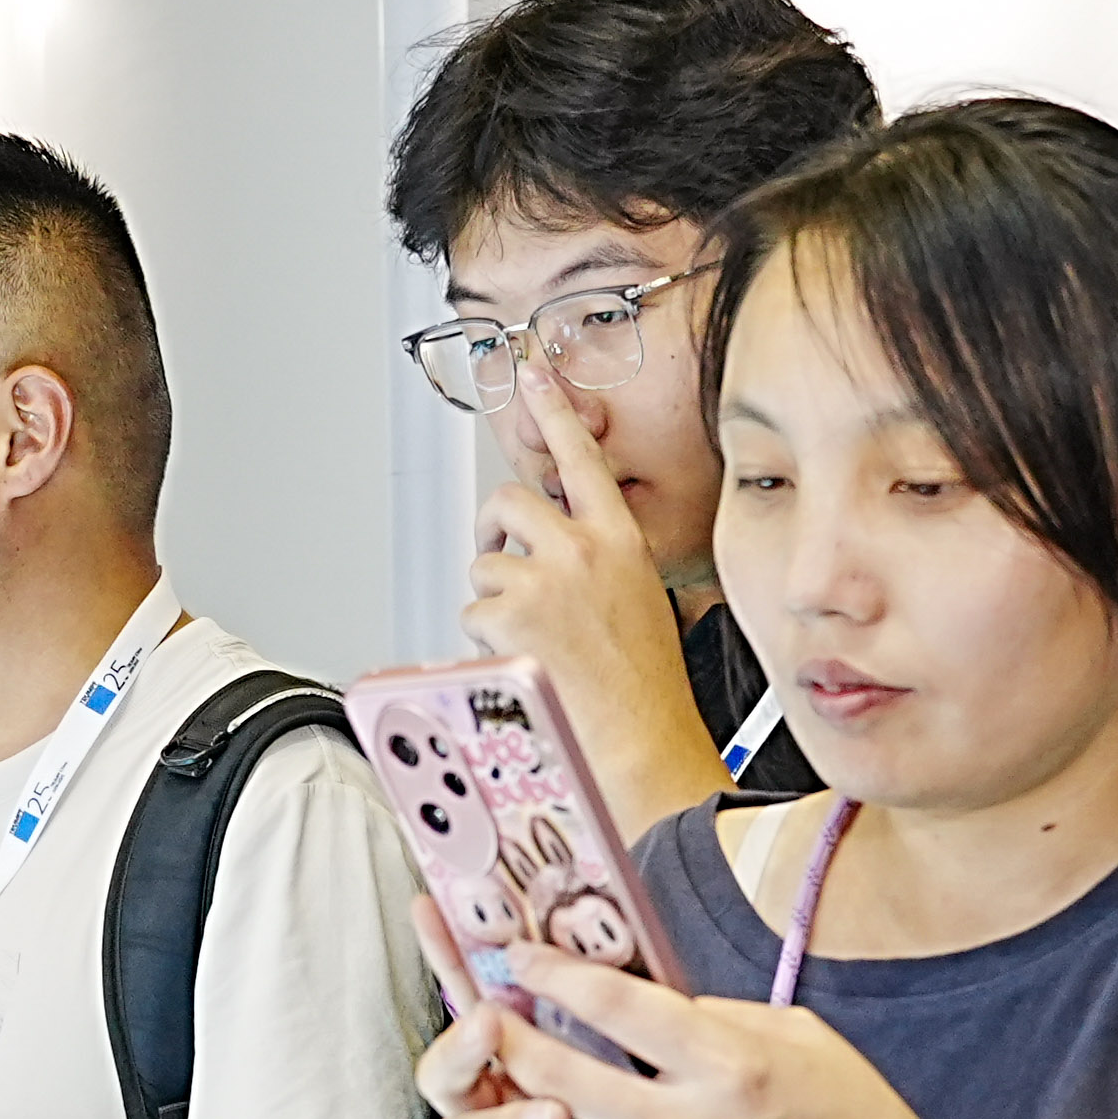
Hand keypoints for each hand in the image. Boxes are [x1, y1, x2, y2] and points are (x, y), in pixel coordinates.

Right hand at [414, 976, 635, 1118]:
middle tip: (496, 1019)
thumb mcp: (626, 1112)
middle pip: (449, 1074)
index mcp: (518, 1084)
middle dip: (465, 1043)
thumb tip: (638, 970)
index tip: (433, 908)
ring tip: (552, 1116)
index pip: (480, 1011)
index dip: (453, 962)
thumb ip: (618, 1050)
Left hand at [471, 360, 725, 818]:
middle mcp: (582, 550)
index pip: (582, 459)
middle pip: (509, 500)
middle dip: (493, 530)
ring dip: (493, 602)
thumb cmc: (646, 691)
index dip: (554, 413)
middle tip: (498, 559)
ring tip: (531, 643)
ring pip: (485, 568)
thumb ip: (603, 568)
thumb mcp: (643, 604)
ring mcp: (543, 580)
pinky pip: (471, 615)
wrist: (640, 743)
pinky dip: (484, 642)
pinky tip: (522, 664)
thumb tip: (561, 562)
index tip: (532, 375)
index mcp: (622, 543)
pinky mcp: (508, 615)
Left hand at [493, 952, 972, 1118]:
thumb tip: (644, 1003)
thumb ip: (716, 1019)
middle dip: (508, 1037)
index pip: (614, 1004)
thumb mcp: (801, 1039)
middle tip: (486, 1013)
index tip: (519, 956)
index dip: (553, 973)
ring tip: (510, 1073)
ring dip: (525, 1103)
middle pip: (559, 1075)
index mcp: (731, 1063)